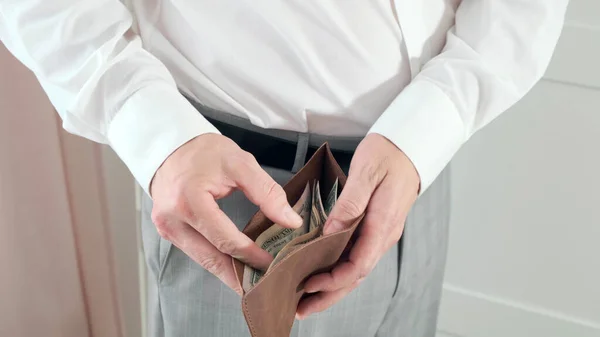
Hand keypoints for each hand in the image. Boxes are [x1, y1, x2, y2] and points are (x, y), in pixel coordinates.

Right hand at [150, 134, 302, 294]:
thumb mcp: (241, 163)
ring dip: (229, 272)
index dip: (252, 255)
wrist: (170, 145)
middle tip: (266, 288)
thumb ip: (267, 193)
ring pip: (203, 261)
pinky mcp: (168, 232)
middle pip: (212, 259)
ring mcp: (166, 229)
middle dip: (240, 276)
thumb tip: (291, 222)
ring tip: (255, 282)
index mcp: (189, 201)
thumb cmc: (205, 152)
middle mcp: (172, 220)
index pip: (225, 240)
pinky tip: (236, 265)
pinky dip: (217, 260)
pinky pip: (196, 252)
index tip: (274, 264)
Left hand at [296, 133, 419, 317]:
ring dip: (333, 286)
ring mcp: (381, 233)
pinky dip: (339, 269)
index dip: (333, 281)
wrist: (409, 145)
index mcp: (382, 225)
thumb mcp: (366, 174)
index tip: (309, 285)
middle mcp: (383, 235)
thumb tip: (330, 232)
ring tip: (308, 297)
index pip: (358, 265)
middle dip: (329, 295)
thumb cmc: (388, 155)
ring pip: (357, 269)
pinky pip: (357, 255)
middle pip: (356, 276)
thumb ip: (349, 205)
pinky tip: (324, 271)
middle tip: (302, 309)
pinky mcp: (376, 227)